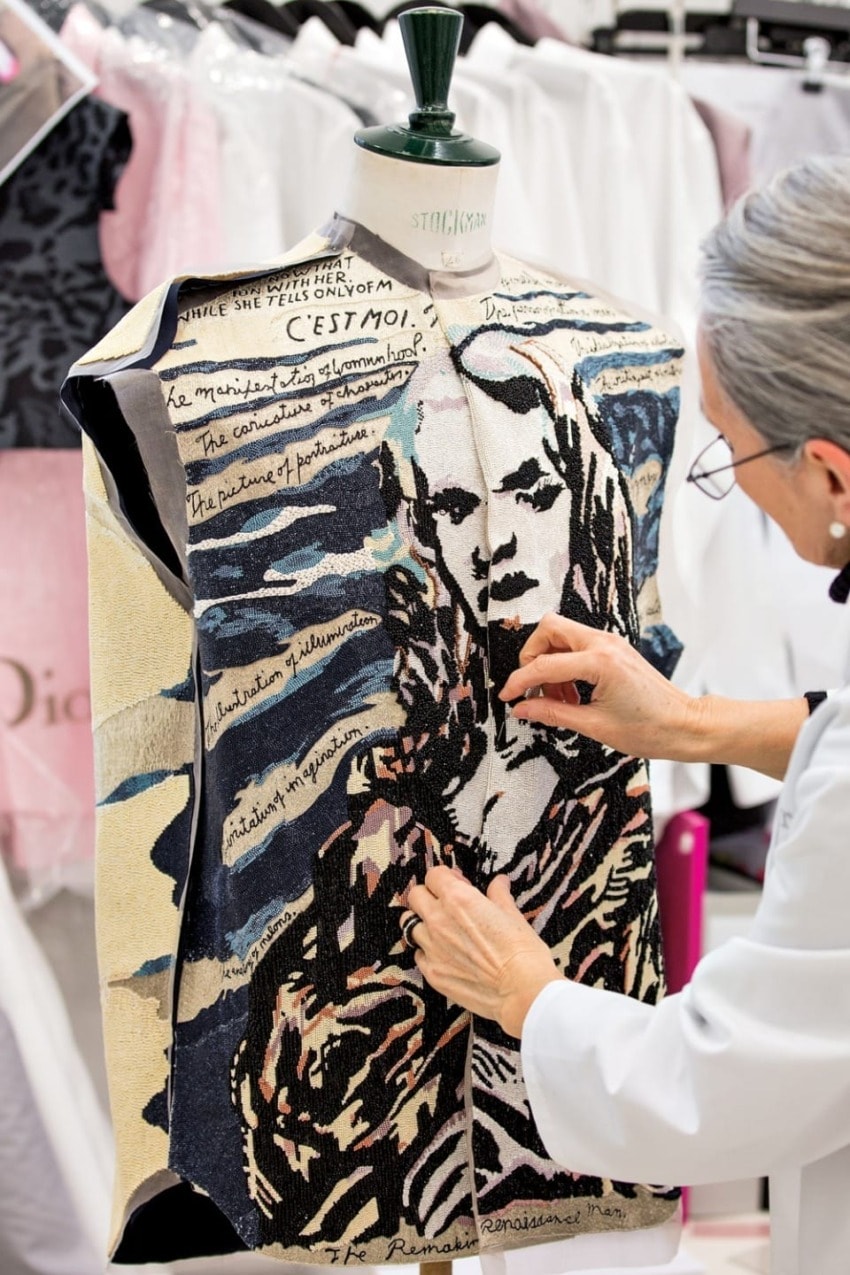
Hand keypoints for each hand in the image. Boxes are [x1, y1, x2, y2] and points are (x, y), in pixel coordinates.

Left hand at [405, 867, 561, 1038]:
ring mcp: (432, 948)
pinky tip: (444, 955)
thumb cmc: (522, 951)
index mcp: (458, 899)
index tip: (458, 884)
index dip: (446, 878)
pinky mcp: (432, 973)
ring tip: (442, 931)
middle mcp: (439, 920)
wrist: (521, 990)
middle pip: (415, 896)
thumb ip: (499, 895)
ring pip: (411, 926)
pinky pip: (419, 955)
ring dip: (423, 924)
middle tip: (446, 905)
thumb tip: (499, 882)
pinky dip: (427, 952)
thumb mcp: (512, 915)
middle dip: (428, 896)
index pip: (434, 875)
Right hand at [500, 612, 698, 761]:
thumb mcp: (594, 726)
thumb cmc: (650, 729)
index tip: (507, 697)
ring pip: (562, 633)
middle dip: (532, 655)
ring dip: (550, 661)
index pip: (544, 664)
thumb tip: (523, 709)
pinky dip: (565, 664)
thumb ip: (553, 713)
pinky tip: (571, 694)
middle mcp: (605, 644)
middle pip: (550, 628)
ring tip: (558, 698)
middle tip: (533, 687)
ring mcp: (611, 643)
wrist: (685, 725)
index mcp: (600, 662)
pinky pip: (578, 645)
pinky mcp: (615, 649)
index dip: (520, 682)